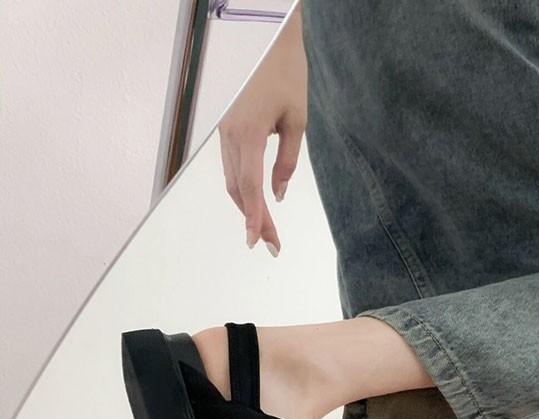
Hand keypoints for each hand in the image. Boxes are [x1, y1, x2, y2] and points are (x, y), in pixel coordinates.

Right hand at [218, 2, 306, 255]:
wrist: (267, 39)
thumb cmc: (286, 75)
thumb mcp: (297, 120)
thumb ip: (287, 162)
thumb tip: (278, 194)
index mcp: (248, 134)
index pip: (249, 187)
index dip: (254, 217)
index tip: (258, 241)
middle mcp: (230, 137)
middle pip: (238, 190)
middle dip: (253, 219)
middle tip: (270, 244)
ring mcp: (224, 133)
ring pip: (232, 181)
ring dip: (246, 207)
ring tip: (264, 228)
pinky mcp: (225, 129)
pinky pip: (231, 167)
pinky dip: (242, 189)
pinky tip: (254, 201)